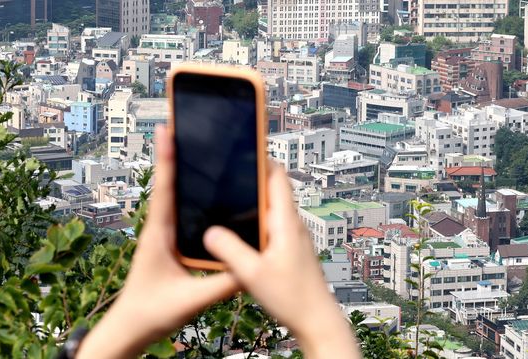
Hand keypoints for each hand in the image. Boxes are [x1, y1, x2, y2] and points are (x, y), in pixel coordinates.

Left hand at [77, 126, 239, 358]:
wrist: (131, 328)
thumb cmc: (151, 312)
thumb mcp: (191, 300)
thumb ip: (222, 284)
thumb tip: (252, 265)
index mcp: (159, 235)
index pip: (165, 190)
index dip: (167, 159)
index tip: (168, 129)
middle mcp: (160, 229)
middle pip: (171, 184)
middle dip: (177, 154)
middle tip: (184, 126)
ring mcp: (164, 235)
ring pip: (176, 197)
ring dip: (183, 171)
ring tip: (194, 147)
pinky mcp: (171, 244)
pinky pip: (183, 213)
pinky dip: (190, 194)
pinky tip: (205, 191)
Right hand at [204, 165, 360, 358]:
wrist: (317, 320)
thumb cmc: (293, 297)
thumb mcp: (252, 273)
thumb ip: (230, 250)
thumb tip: (210, 231)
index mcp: (286, 222)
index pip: (277, 177)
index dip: (261, 159)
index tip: (245, 146)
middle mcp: (293, 225)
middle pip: (274, 190)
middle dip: (253, 178)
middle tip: (229, 172)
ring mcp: (294, 238)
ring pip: (272, 209)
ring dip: (255, 201)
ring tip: (230, 198)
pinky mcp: (292, 251)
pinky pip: (273, 226)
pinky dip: (258, 221)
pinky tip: (242, 233)